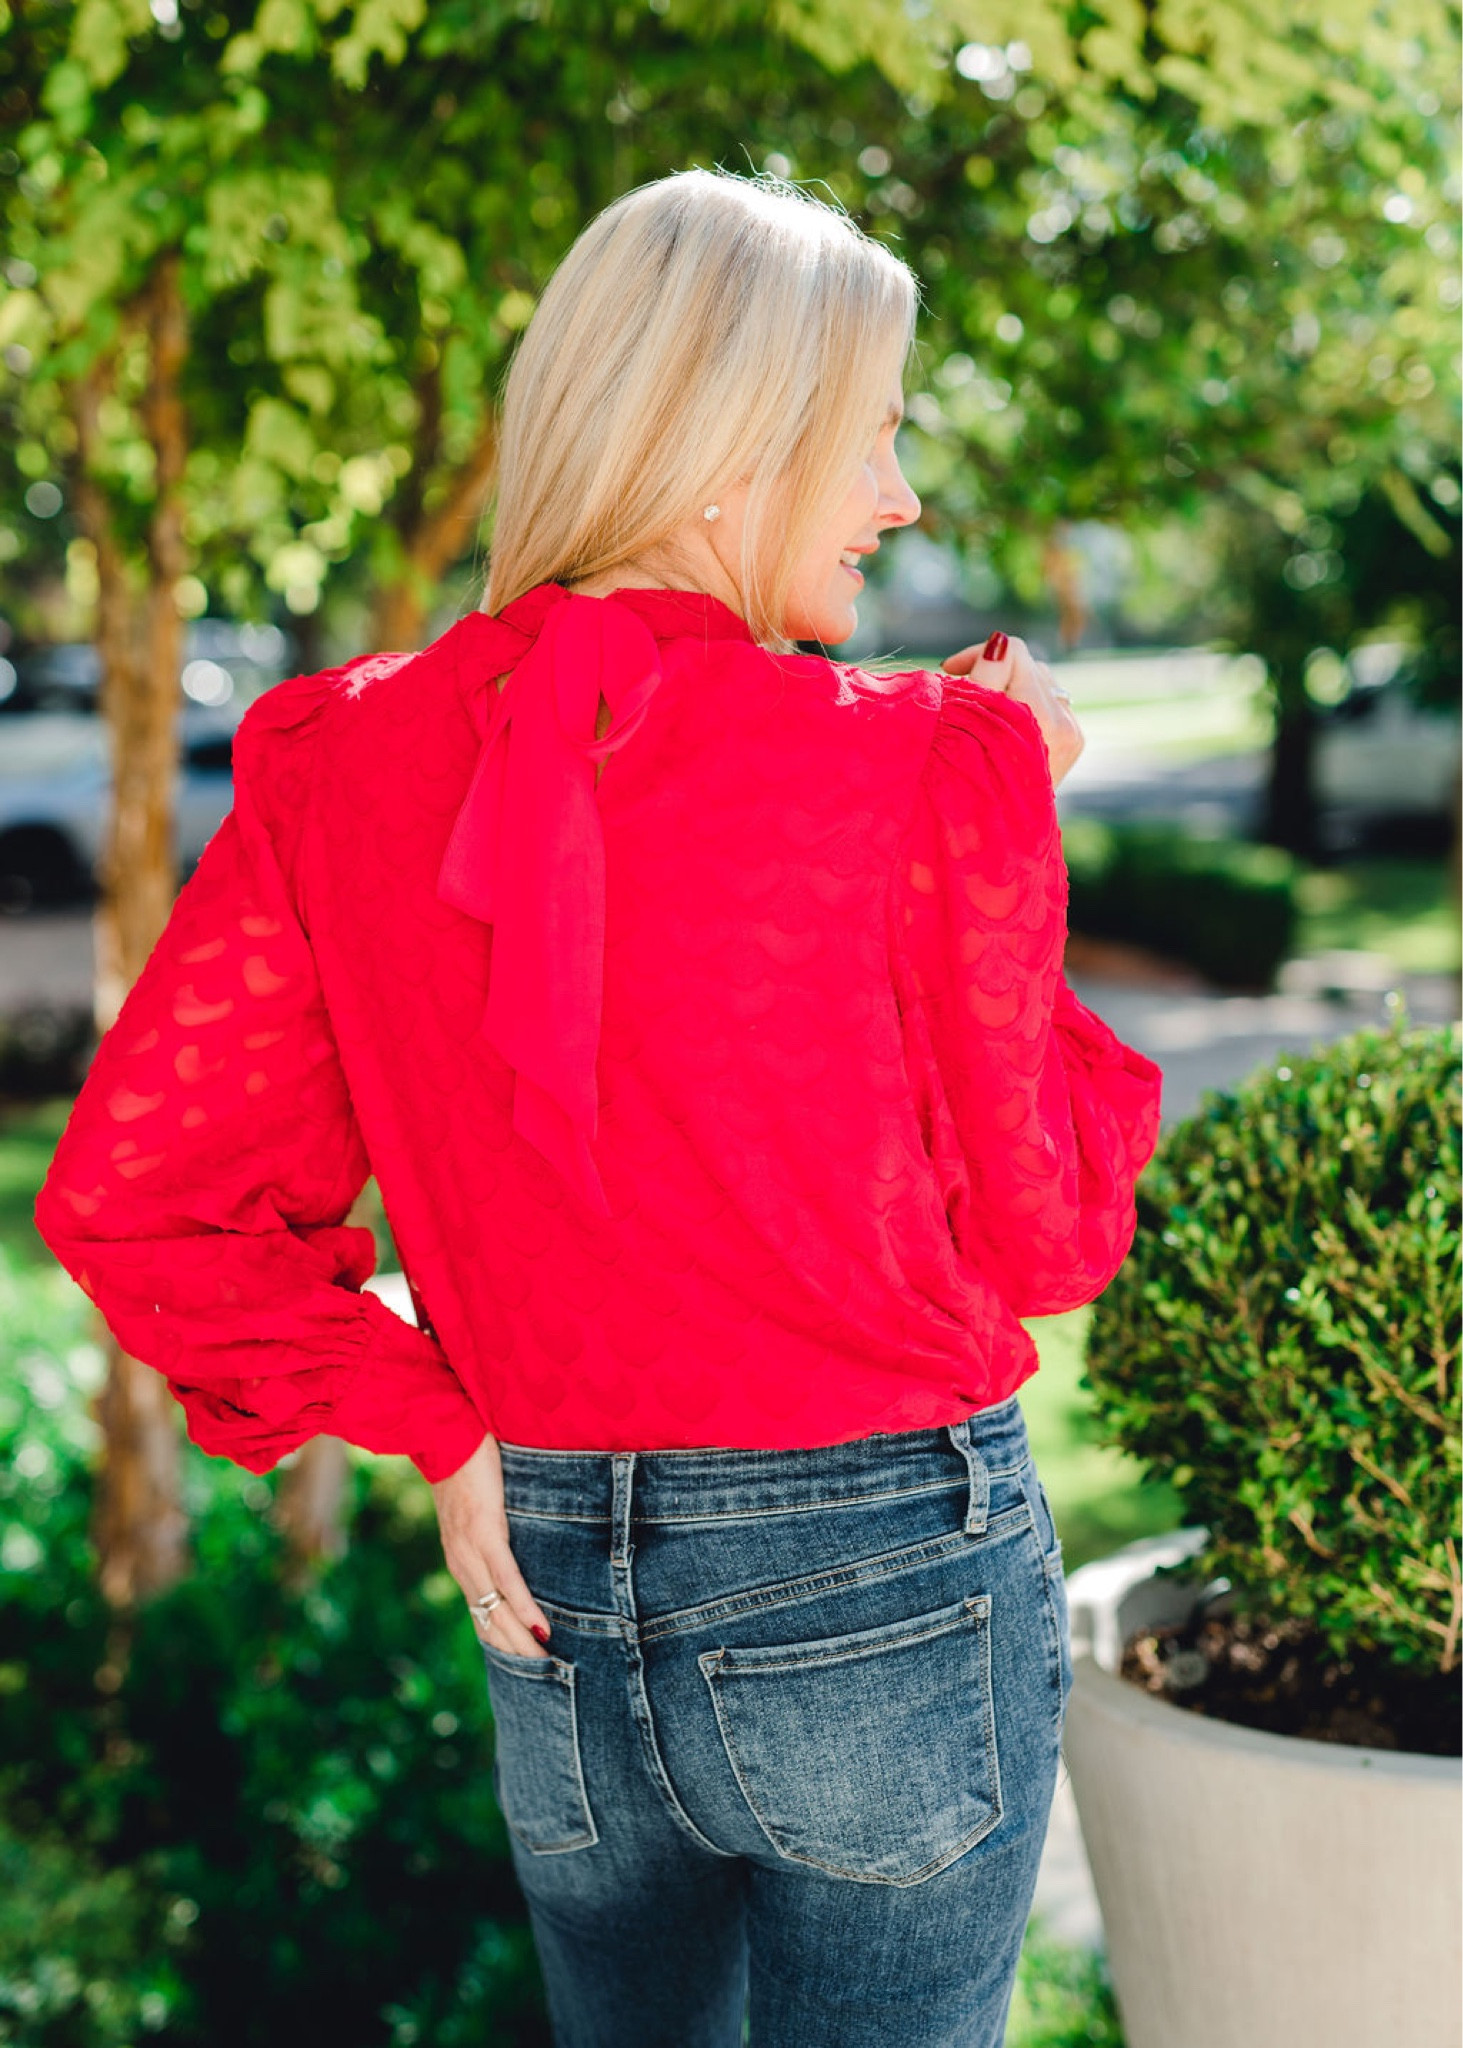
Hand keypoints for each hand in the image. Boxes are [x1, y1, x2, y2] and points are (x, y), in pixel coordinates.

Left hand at [429, 1433, 551, 1658]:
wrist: (445, 1433)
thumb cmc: (467, 1466)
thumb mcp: (480, 1507)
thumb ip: (493, 1530)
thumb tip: (517, 1544)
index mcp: (461, 1561)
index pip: (480, 1614)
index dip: (501, 1642)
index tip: (526, 1667)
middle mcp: (462, 1563)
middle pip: (488, 1622)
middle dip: (515, 1653)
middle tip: (544, 1681)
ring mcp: (471, 1549)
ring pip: (496, 1608)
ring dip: (521, 1640)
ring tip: (547, 1666)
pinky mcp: (485, 1531)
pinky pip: (506, 1578)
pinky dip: (523, 1604)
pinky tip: (540, 1627)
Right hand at [942, 631, 1084, 786]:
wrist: (993, 837)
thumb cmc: (965, 781)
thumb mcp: (963, 722)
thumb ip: (983, 677)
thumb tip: (1000, 641)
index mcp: (1036, 717)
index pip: (1014, 652)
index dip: (978, 655)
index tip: (951, 670)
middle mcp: (1063, 722)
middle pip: (1028, 664)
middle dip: (995, 671)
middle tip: (962, 689)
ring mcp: (1074, 732)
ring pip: (1042, 680)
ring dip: (1012, 686)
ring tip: (983, 709)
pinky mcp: (1076, 740)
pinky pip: (1052, 700)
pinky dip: (1028, 703)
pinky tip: (1007, 723)